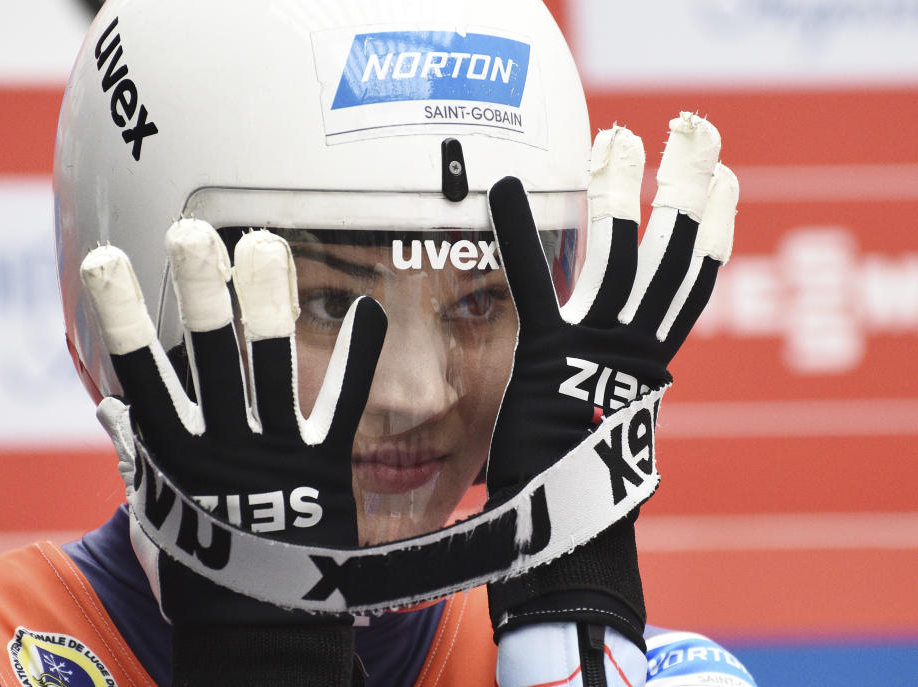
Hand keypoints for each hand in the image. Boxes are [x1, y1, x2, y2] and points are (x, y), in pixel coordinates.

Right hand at [83, 221, 385, 684]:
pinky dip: (355, 358)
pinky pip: (339, 405)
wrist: (255, 629)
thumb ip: (136, 453)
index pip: (141, 373)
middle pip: (207, 357)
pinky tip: (369, 310)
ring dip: (266, 305)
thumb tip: (111, 407)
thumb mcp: (157, 508)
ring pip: (267, 368)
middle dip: (197, 294)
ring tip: (264, 246)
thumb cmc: (202, 561)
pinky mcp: (321, 469)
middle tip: (192, 235)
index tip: (109, 262)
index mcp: (172, 453)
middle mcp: (219, 445)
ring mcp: (272, 454)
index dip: (123, 319)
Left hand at [486, 113, 737, 682]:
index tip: (725, 182)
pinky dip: (522, 233)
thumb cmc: (575, 479)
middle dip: (690, 186)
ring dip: (623, 188)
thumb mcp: (606, 420)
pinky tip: (509, 186)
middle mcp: (637, 347)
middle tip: (696, 131)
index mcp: (654, 362)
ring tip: (620, 136)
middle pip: (677, 252)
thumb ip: (614, 385)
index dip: (715, 229)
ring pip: (624, 251)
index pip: (695, 282)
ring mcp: (597, 346)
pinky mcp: (550, 352)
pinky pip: (539, 281)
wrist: (561, 529)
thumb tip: (619, 376)